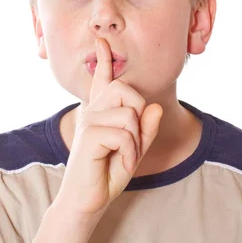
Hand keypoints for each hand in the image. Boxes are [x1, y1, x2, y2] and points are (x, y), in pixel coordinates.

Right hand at [56, 38, 162, 216]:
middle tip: (134, 139)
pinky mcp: (89, 136)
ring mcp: (89, 122)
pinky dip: (130, 151)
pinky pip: (123, 133)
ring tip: (126, 156)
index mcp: (101, 112)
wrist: (87, 201)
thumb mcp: (133, 151)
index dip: (104, 60)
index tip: (101, 41)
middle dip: (139, 112)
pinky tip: (122, 163)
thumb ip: (145, 130)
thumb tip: (154, 106)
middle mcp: (92, 112)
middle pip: (125, 89)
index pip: (103, 80)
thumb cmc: (106, 174)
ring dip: (136, 140)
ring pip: (128, 114)